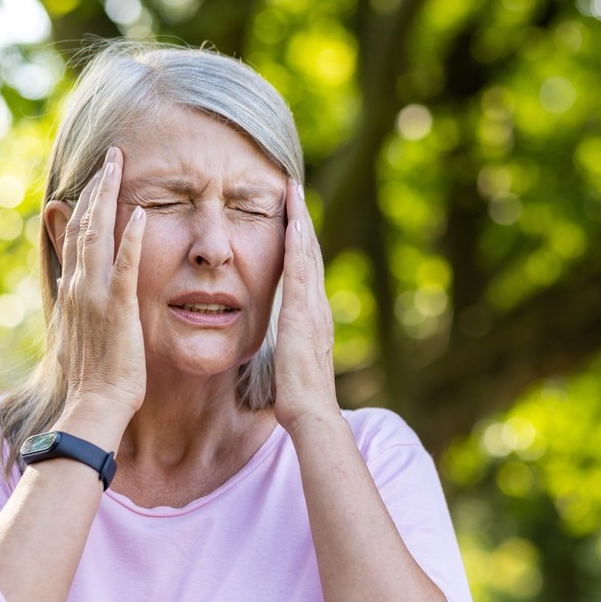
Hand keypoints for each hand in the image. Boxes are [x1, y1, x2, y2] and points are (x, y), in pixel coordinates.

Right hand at [55, 147, 147, 434]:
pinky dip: (131, 237)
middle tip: (111, 156)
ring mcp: (95, 294)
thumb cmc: (95, 376)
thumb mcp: (82, 333)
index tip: (96, 180)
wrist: (96, 405)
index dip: (85, 204)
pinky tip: (141, 213)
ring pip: (98, 233)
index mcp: (74, 290)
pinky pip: (125, 265)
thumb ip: (81, 305)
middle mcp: (78, 285)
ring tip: (119, 165)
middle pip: (84, 223)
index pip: (76, 236)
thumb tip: (75, 285)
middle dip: (97, 186)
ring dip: (109, 196)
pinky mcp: (118, 307)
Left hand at [273, 179, 340, 434]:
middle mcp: (317, 306)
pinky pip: (301, 269)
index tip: (291, 216)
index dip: (299, 242)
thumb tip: (283, 346)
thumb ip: (288, 347)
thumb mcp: (290, 363)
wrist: (311, 412)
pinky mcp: (303, 312)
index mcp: (311, 317)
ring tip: (293, 192)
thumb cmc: (298, 396)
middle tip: (294, 189)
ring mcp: (313, 307)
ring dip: (300, 221)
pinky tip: (292, 221)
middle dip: (302, 220)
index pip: (305, 270)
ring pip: (308, 254)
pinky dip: (298, 243)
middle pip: (310, 253)